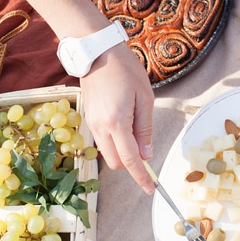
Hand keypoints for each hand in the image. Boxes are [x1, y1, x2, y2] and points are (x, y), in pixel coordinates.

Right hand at [80, 45, 155, 193]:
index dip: (141, 177)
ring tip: (135, 129)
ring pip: (107, 153)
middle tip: (146, 148)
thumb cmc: (124, 69)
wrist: (97, 52)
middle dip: (131, 164)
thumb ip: (145, 128)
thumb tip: (146, 154)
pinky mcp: (89, 119)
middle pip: (116, 162)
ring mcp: (92, 124)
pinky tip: (125, 122)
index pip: (130, 160)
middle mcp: (100, 127)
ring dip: (123, 152)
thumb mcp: (145, 97)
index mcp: (116, 122)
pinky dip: (115, 142)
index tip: (150, 188)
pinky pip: (102, 140)